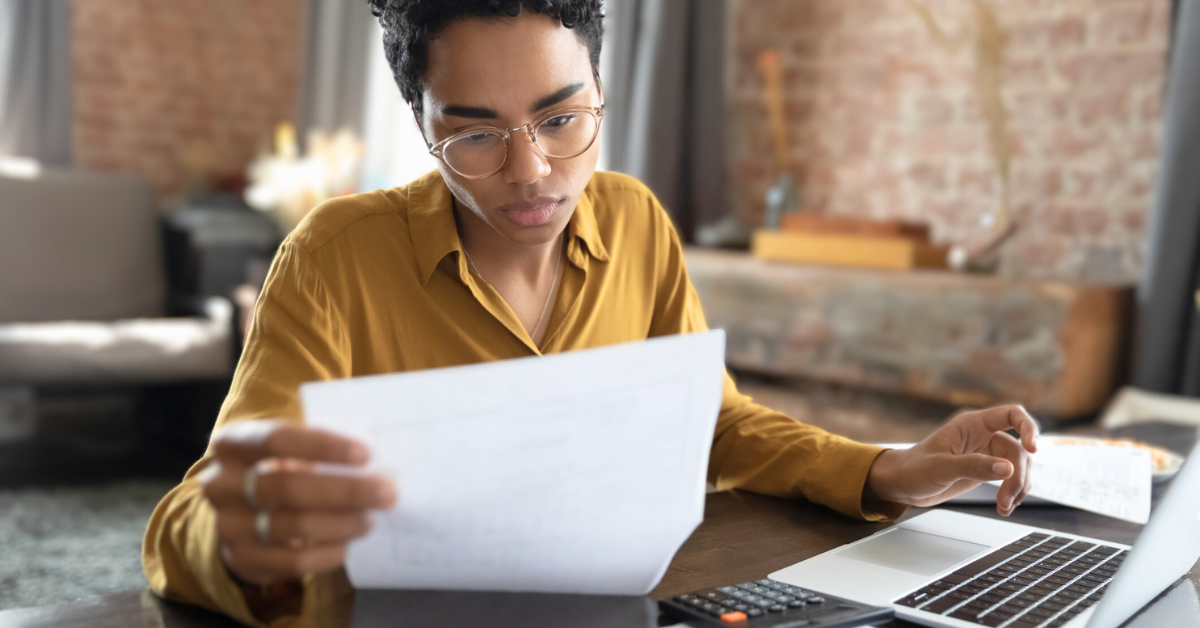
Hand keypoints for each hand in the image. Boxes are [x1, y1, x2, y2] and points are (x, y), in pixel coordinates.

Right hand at [199, 420, 397, 585]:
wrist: (241, 514)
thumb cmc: (280, 468)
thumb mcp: (290, 449)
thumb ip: (321, 447)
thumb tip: (378, 452)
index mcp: (233, 444)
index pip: (277, 439)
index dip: (323, 446)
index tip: (365, 454)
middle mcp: (222, 483)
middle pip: (289, 487)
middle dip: (345, 491)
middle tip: (386, 493)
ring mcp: (227, 524)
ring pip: (292, 526)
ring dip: (341, 523)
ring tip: (370, 519)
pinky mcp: (240, 559)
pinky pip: (290, 562)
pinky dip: (325, 554)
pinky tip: (347, 545)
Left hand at [866, 405, 1038, 515]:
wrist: (902, 485)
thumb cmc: (914, 469)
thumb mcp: (941, 467)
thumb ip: (974, 466)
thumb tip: (1006, 469)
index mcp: (972, 424)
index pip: (1011, 414)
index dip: (1028, 428)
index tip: (1033, 449)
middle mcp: (983, 436)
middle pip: (1018, 449)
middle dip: (1018, 475)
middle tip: (1007, 498)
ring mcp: (986, 453)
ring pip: (1018, 466)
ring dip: (1017, 487)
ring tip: (1004, 507)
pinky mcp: (986, 471)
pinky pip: (1011, 478)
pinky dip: (1013, 493)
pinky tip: (1005, 507)